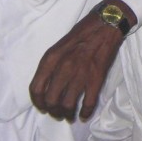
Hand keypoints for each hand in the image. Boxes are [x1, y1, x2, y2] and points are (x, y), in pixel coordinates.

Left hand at [28, 0, 130, 120]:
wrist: (105, 25)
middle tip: (58, 113)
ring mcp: (80, 74)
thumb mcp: (58, 47)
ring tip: (69, 116)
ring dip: (67, 114)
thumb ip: (50, 66)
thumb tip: (47, 87)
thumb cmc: (81, 34)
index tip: (43, 107)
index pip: (36, 89)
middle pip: (51, 101)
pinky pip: (88, 103)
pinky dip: (85, 113)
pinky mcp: (96, 78)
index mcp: (51, 59)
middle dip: (53, 111)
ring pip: (67, 105)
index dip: (38, 103)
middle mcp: (63, 68)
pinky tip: (84, 115)